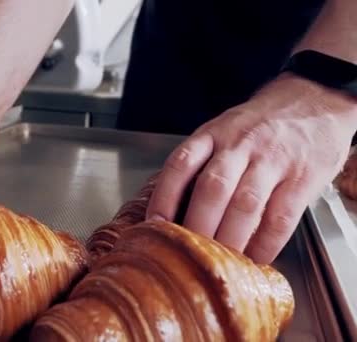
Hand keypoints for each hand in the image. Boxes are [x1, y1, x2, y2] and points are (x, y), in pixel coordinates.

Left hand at [147, 73, 356, 262]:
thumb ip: (201, 162)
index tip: (154, 225)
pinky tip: (255, 257)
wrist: (313, 100)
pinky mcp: (303, 177)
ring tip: (220, 263)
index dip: (164, 196)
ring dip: (229, 239)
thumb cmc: (259, 124)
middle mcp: (240, 145)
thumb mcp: (223, 129)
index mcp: (213, 133)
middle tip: (189, 254)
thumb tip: (171, 209)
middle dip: (197, 226)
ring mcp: (272, 160)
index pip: (181, 164)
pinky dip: (266, 243)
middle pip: (213, 188)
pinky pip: (281, 217)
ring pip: (245, 205)